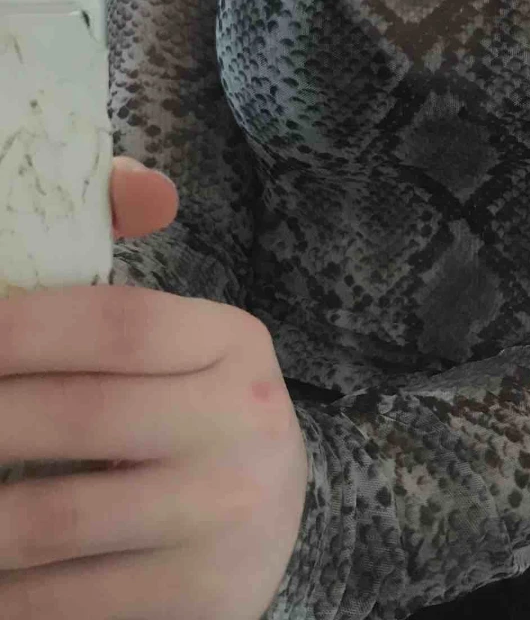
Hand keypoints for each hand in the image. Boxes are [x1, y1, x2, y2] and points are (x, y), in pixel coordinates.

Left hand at [0, 158, 308, 619]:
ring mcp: (228, 515)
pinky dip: (6, 593)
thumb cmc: (192, 420)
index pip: (121, 325)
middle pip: (78, 418)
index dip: (18, 329)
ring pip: (52, 521)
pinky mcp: (205, 596)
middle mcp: (247, 421)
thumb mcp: (180, 351)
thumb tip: (140, 189)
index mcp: (236, 344)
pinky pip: (63, 603)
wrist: (265, 523)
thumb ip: (122, 293)